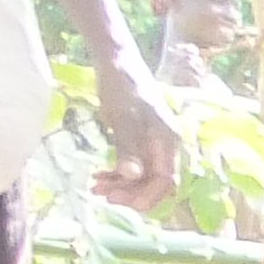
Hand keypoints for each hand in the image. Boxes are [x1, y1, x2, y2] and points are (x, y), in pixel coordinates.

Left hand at [91, 58, 180, 209]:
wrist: (118, 62)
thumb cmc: (122, 87)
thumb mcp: (123, 118)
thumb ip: (128, 148)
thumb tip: (131, 176)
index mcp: (167, 142)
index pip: (165, 180)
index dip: (145, 196)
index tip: (119, 201)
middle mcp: (165, 147)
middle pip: (155, 182)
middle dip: (130, 193)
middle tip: (102, 195)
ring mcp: (153, 144)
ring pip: (143, 176)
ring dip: (121, 185)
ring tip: (96, 186)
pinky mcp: (140, 140)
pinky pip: (134, 165)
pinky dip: (118, 173)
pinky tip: (100, 175)